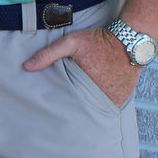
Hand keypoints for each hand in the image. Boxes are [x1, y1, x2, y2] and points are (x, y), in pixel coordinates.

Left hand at [23, 26, 140, 107]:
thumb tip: (26, 67)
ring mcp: (113, 101)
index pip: (67, 104)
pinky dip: (101, 106)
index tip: (51, 110)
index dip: (59, 107)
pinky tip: (93, 104)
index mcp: (85, 86)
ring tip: (78, 111)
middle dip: (73, 111)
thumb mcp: (71, 42)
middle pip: (81, 110)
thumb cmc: (99, 40)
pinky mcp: (122, 100)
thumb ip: (48, 54)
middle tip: (62, 117)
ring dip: (88, 110)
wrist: (130, 40)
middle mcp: (100, 97)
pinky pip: (108, 108)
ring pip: (95, 111)